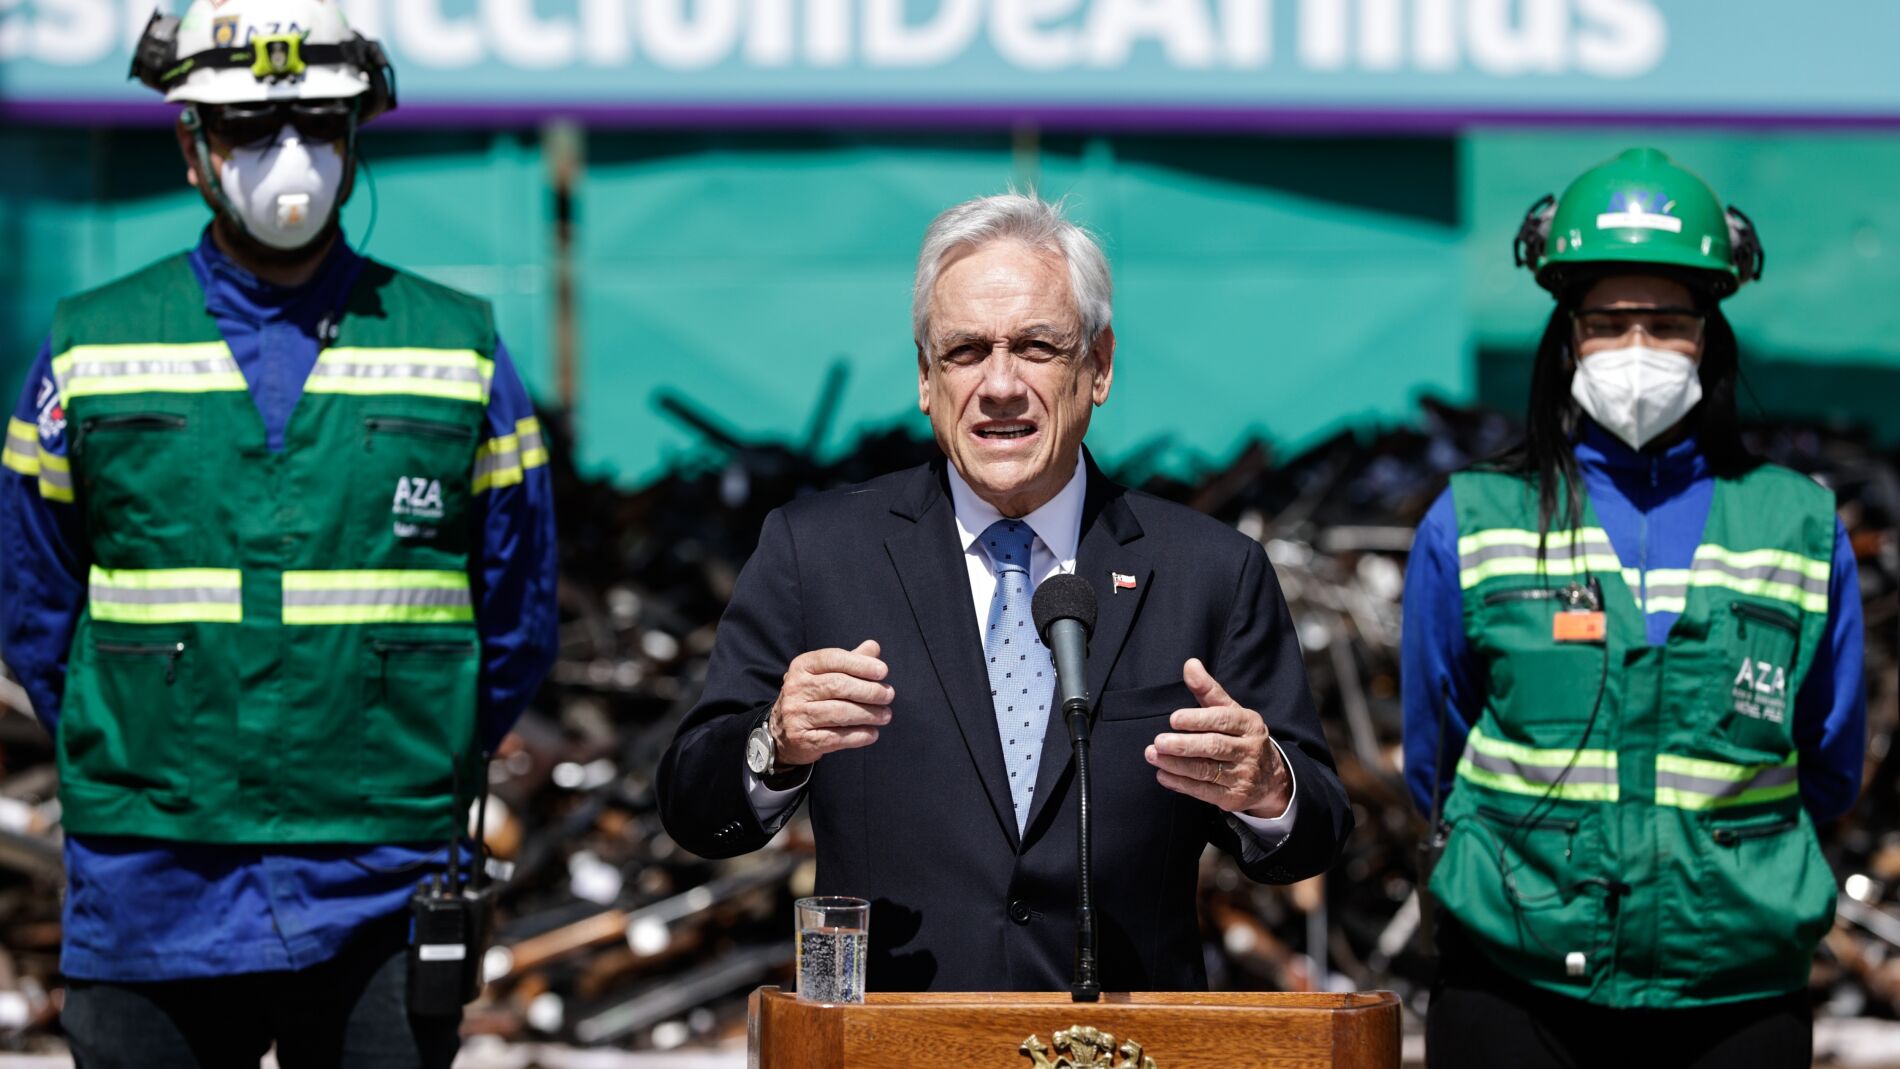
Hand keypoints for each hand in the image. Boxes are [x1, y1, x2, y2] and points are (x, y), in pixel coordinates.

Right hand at [769, 640, 893, 766]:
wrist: (782, 732)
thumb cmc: (812, 697)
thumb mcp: (825, 674)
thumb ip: (850, 660)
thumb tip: (874, 647)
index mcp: (802, 666)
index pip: (834, 659)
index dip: (861, 664)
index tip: (883, 672)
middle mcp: (795, 688)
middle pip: (839, 686)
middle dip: (869, 691)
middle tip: (888, 695)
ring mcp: (796, 715)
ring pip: (839, 713)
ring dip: (868, 714)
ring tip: (885, 716)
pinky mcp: (802, 739)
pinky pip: (836, 737)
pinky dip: (858, 736)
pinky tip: (872, 733)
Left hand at [1144, 658, 1290, 817]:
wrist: (1270, 777)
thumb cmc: (1241, 737)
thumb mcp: (1231, 711)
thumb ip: (1208, 690)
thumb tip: (1190, 664)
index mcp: (1249, 724)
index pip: (1223, 720)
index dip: (1198, 720)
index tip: (1174, 719)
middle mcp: (1249, 750)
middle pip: (1214, 747)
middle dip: (1184, 745)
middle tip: (1159, 741)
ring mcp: (1243, 776)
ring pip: (1206, 771)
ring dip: (1177, 765)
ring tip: (1153, 756)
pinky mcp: (1234, 798)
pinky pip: (1204, 791)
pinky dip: (1181, 784)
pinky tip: (1163, 775)